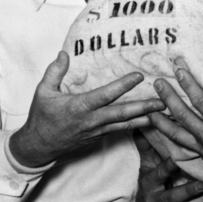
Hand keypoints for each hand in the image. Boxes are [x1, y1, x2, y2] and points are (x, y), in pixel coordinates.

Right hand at [9, 51, 165, 167]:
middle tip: (163, 102)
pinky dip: (136, 125)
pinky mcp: (99, 137)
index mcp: (79, 107)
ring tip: (164, 111)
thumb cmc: (41, 118)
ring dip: (145, 118)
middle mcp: (91, 121)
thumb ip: (54, 72)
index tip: (138, 76)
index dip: (122, 86)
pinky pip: (120, 130)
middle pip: (122, 114)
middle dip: (144, 108)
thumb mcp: (42, 93)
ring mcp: (97, 131)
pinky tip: (150, 120)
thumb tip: (64, 53)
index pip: (105, 96)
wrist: (38, 148)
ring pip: (125, 124)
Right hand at [134, 131, 202, 201]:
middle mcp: (153, 201)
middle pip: (169, 198)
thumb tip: (144, 119)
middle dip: (186, 192)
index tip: (176, 160)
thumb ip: (148, 142)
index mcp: (150, 181)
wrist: (142, 201)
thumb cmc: (150, 176)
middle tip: (202, 185)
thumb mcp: (148, 160)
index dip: (167, 167)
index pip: (159, 173)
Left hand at [149, 64, 202, 186]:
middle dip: (168, 97)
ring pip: (175, 135)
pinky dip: (171, 135)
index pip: (200, 100)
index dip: (188, 83)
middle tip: (158, 83)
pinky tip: (163, 129)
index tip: (178, 69)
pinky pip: (183, 145)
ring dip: (160, 121)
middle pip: (182, 115)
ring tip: (148, 110)